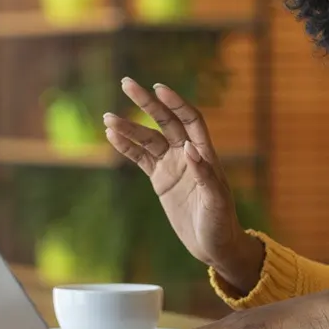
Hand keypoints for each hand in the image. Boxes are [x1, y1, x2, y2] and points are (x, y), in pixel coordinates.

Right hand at [102, 79, 263, 290]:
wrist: (213, 246)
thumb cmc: (221, 223)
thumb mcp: (216, 201)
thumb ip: (204, 174)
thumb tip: (189, 147)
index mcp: (205, 154)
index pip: (189, 119)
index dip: (175, 103)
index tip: (158, 88)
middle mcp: (187, 154)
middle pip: (165, 121)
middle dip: (146, 102)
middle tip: (126, 83)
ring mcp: (172, 165)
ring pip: (147, 139)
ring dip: (129, 127)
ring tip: (107, 117)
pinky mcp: (160, 179)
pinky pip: (140, 158)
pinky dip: (126, 147)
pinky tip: (111, 135)